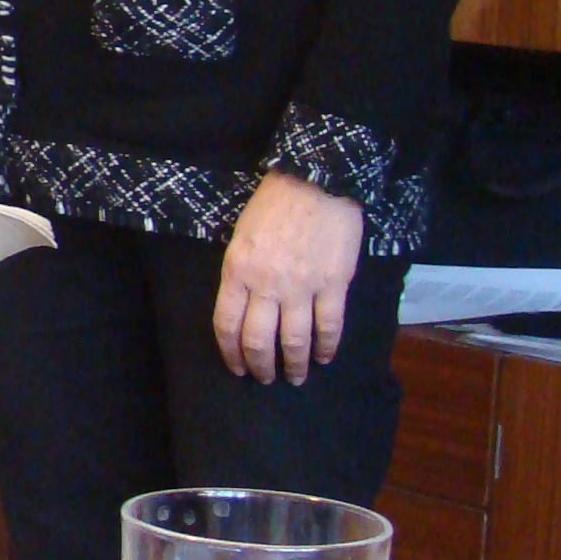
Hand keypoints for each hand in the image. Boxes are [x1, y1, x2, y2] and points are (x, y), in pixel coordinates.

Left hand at [213, 172, 364, 385]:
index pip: (227, 325)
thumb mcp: (241, 235)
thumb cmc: (273, 203)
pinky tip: (325, 357)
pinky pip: (329, 326)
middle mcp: (266, 285)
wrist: (317, 180)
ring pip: (294, 341)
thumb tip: (244, 305)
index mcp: (237, 270)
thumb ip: (241, 272)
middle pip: (258, 341)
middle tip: (265, 379)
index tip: (237, 368)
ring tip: (296, 377)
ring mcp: (302, 287)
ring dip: (294, 365)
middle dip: (260, 367)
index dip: (230, 354)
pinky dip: (327, 347)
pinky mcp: (333, 284)